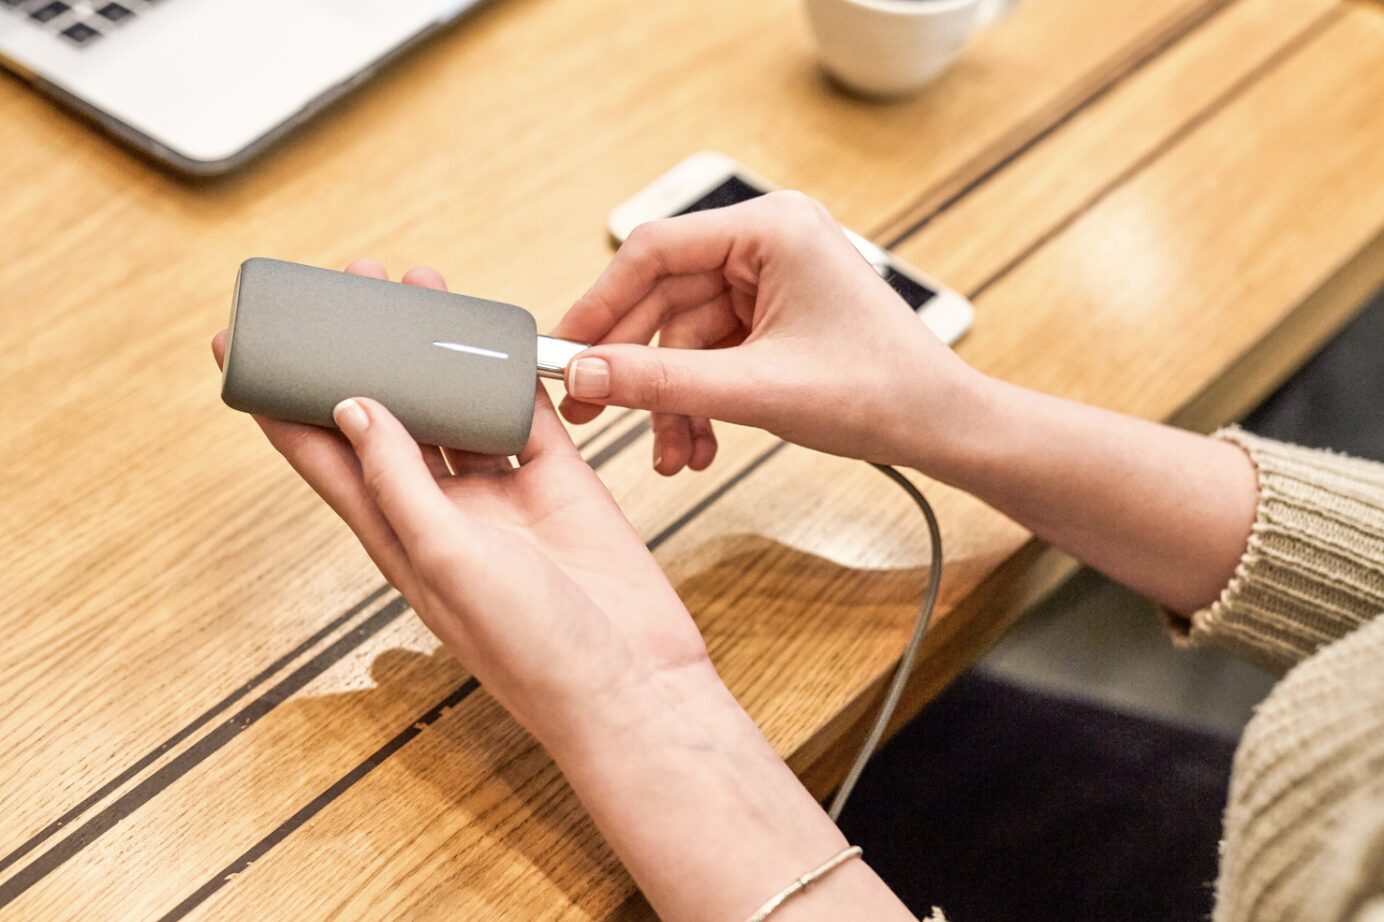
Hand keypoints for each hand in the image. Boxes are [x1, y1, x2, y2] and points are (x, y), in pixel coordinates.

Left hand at [212, 260, 709, 747]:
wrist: (631, 679)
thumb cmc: (533, 650)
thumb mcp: (447, 563)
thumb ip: (400, 483)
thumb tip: (354, 409)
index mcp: (396, 536)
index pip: (320, 457)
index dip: (278, 403)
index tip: (241, 347)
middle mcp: (441, 510)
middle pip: (386, 415)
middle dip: (363, 352)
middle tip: (350, 287)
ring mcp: (500, 493)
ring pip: (454, 404)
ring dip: (434, 351)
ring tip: (418, 291)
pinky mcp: (558, 480)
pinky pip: (524, 411)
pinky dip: (509, 371)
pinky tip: (494, 333)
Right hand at [554, 191, 986, 475]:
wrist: (942, 426)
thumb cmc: (880, 392)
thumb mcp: (756, 389)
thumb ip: (661, 382)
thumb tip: (585, 377)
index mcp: (772, 229)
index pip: (654, 252)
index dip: (599, 305)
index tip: (563, 351)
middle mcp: (769, 243)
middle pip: (664, 298)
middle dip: (635, 367)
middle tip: (593, 414)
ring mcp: (772, 280)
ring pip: (685, 337)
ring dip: (672, 399)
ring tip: (671, 454)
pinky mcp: (775, 317)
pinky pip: (712, 354)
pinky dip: (699, 399)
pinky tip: (698, 444)